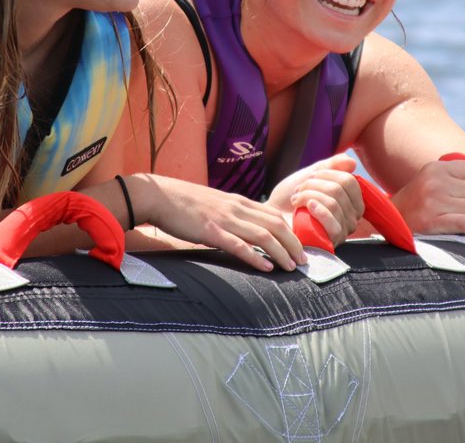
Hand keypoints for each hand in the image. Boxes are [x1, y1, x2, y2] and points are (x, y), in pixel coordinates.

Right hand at [129, 174, 305, 271]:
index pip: (275, 216)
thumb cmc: (186, 203)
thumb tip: (249, 230)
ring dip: (281, 252)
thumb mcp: (217, 205)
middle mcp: (237, 208)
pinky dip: (255, 257)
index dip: (293, 232)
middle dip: (294, 244)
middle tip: (305, 262)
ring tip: (291, 267)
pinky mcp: (210, 230)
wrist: (159, 196)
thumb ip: (234, 215)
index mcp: (240, 202)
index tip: (302, 248)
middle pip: (276, 225)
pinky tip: (266, 267)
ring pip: (263, 235)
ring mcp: (224, 219)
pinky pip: (238, 245)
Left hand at [267, 154, 363, 246]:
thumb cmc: (292, 196)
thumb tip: (352, 162)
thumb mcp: (312, 174)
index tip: (309, 178)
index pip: (349, 181)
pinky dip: (317, 210)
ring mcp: (343, 230)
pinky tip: (305, 208)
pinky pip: (333, 223)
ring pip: (333, 203)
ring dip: (308, 196)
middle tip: (299, 190)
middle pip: (339, 189)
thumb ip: (332, 165)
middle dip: (313, 184)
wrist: (273, 214)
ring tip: (296, 200)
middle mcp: (352, 217)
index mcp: (351, 200)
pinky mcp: (332, 241)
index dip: (326, 174)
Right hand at [391, 156, 464, 234]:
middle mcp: (434, 181)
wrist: (391, 226)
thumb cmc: (421, 203)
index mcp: (436, 168)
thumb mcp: (441, 181)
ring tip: (450, 221)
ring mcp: (432, 202)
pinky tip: (455, 231)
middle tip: (452, 211)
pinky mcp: (432, 223)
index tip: (457, 195)